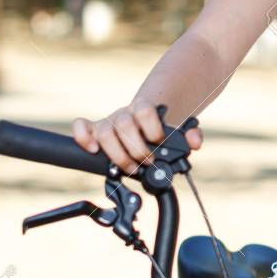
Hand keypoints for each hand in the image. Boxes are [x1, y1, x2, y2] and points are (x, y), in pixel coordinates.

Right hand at [72, 102, 202, 173]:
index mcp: (145, 109)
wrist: (146, 125)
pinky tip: (92, 150)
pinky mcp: (95, 130)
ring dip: (118, 154)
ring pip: (105, 132)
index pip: (145, 110)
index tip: (159, 142)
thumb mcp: (178, 133)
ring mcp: (109, 122)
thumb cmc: (160, 133)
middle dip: (136, 148)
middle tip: (147, 162)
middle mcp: (125, 114)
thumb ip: (190, 135)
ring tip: (131, 168)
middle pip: (124, 124)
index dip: (152, 128)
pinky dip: (83, 137)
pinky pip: (81, 126)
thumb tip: (194, 142)